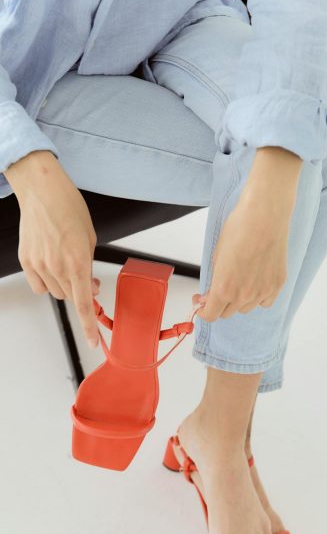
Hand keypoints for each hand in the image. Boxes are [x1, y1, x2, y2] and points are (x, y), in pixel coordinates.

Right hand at [5, 151, 100, 347]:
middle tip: (86, 277)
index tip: (94, 343)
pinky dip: (46, 281)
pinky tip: (50, 265)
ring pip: (55, 292)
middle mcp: (57, 266)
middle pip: (71, 297)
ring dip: (64, 285)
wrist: (42, 191)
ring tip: (66, 263)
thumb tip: (90, 287)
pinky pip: (38, 285)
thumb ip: (89, 266)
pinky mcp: (25, 260)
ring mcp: (38, 265)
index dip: (89, 327)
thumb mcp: (90, 238)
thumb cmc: (69, 208)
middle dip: (80, 292)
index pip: (84, 304)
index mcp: (77, 261)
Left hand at [193, 146, 302, 321]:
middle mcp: (243, 296)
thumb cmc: (239, 229)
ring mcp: (262, 292)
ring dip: (238, 301)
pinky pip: (264, 302)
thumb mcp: (217, 256)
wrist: (264, 216)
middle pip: (227, 313)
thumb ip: (214, 280)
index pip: (211, 315)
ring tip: (239, 281)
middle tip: (218, 289)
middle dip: (220, 303)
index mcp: (224, 289)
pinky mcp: (277, 285)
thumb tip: (211, 294)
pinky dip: (258, 297)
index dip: (203, 310)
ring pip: (246, 308)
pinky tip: (255, 284)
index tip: (202, 302)